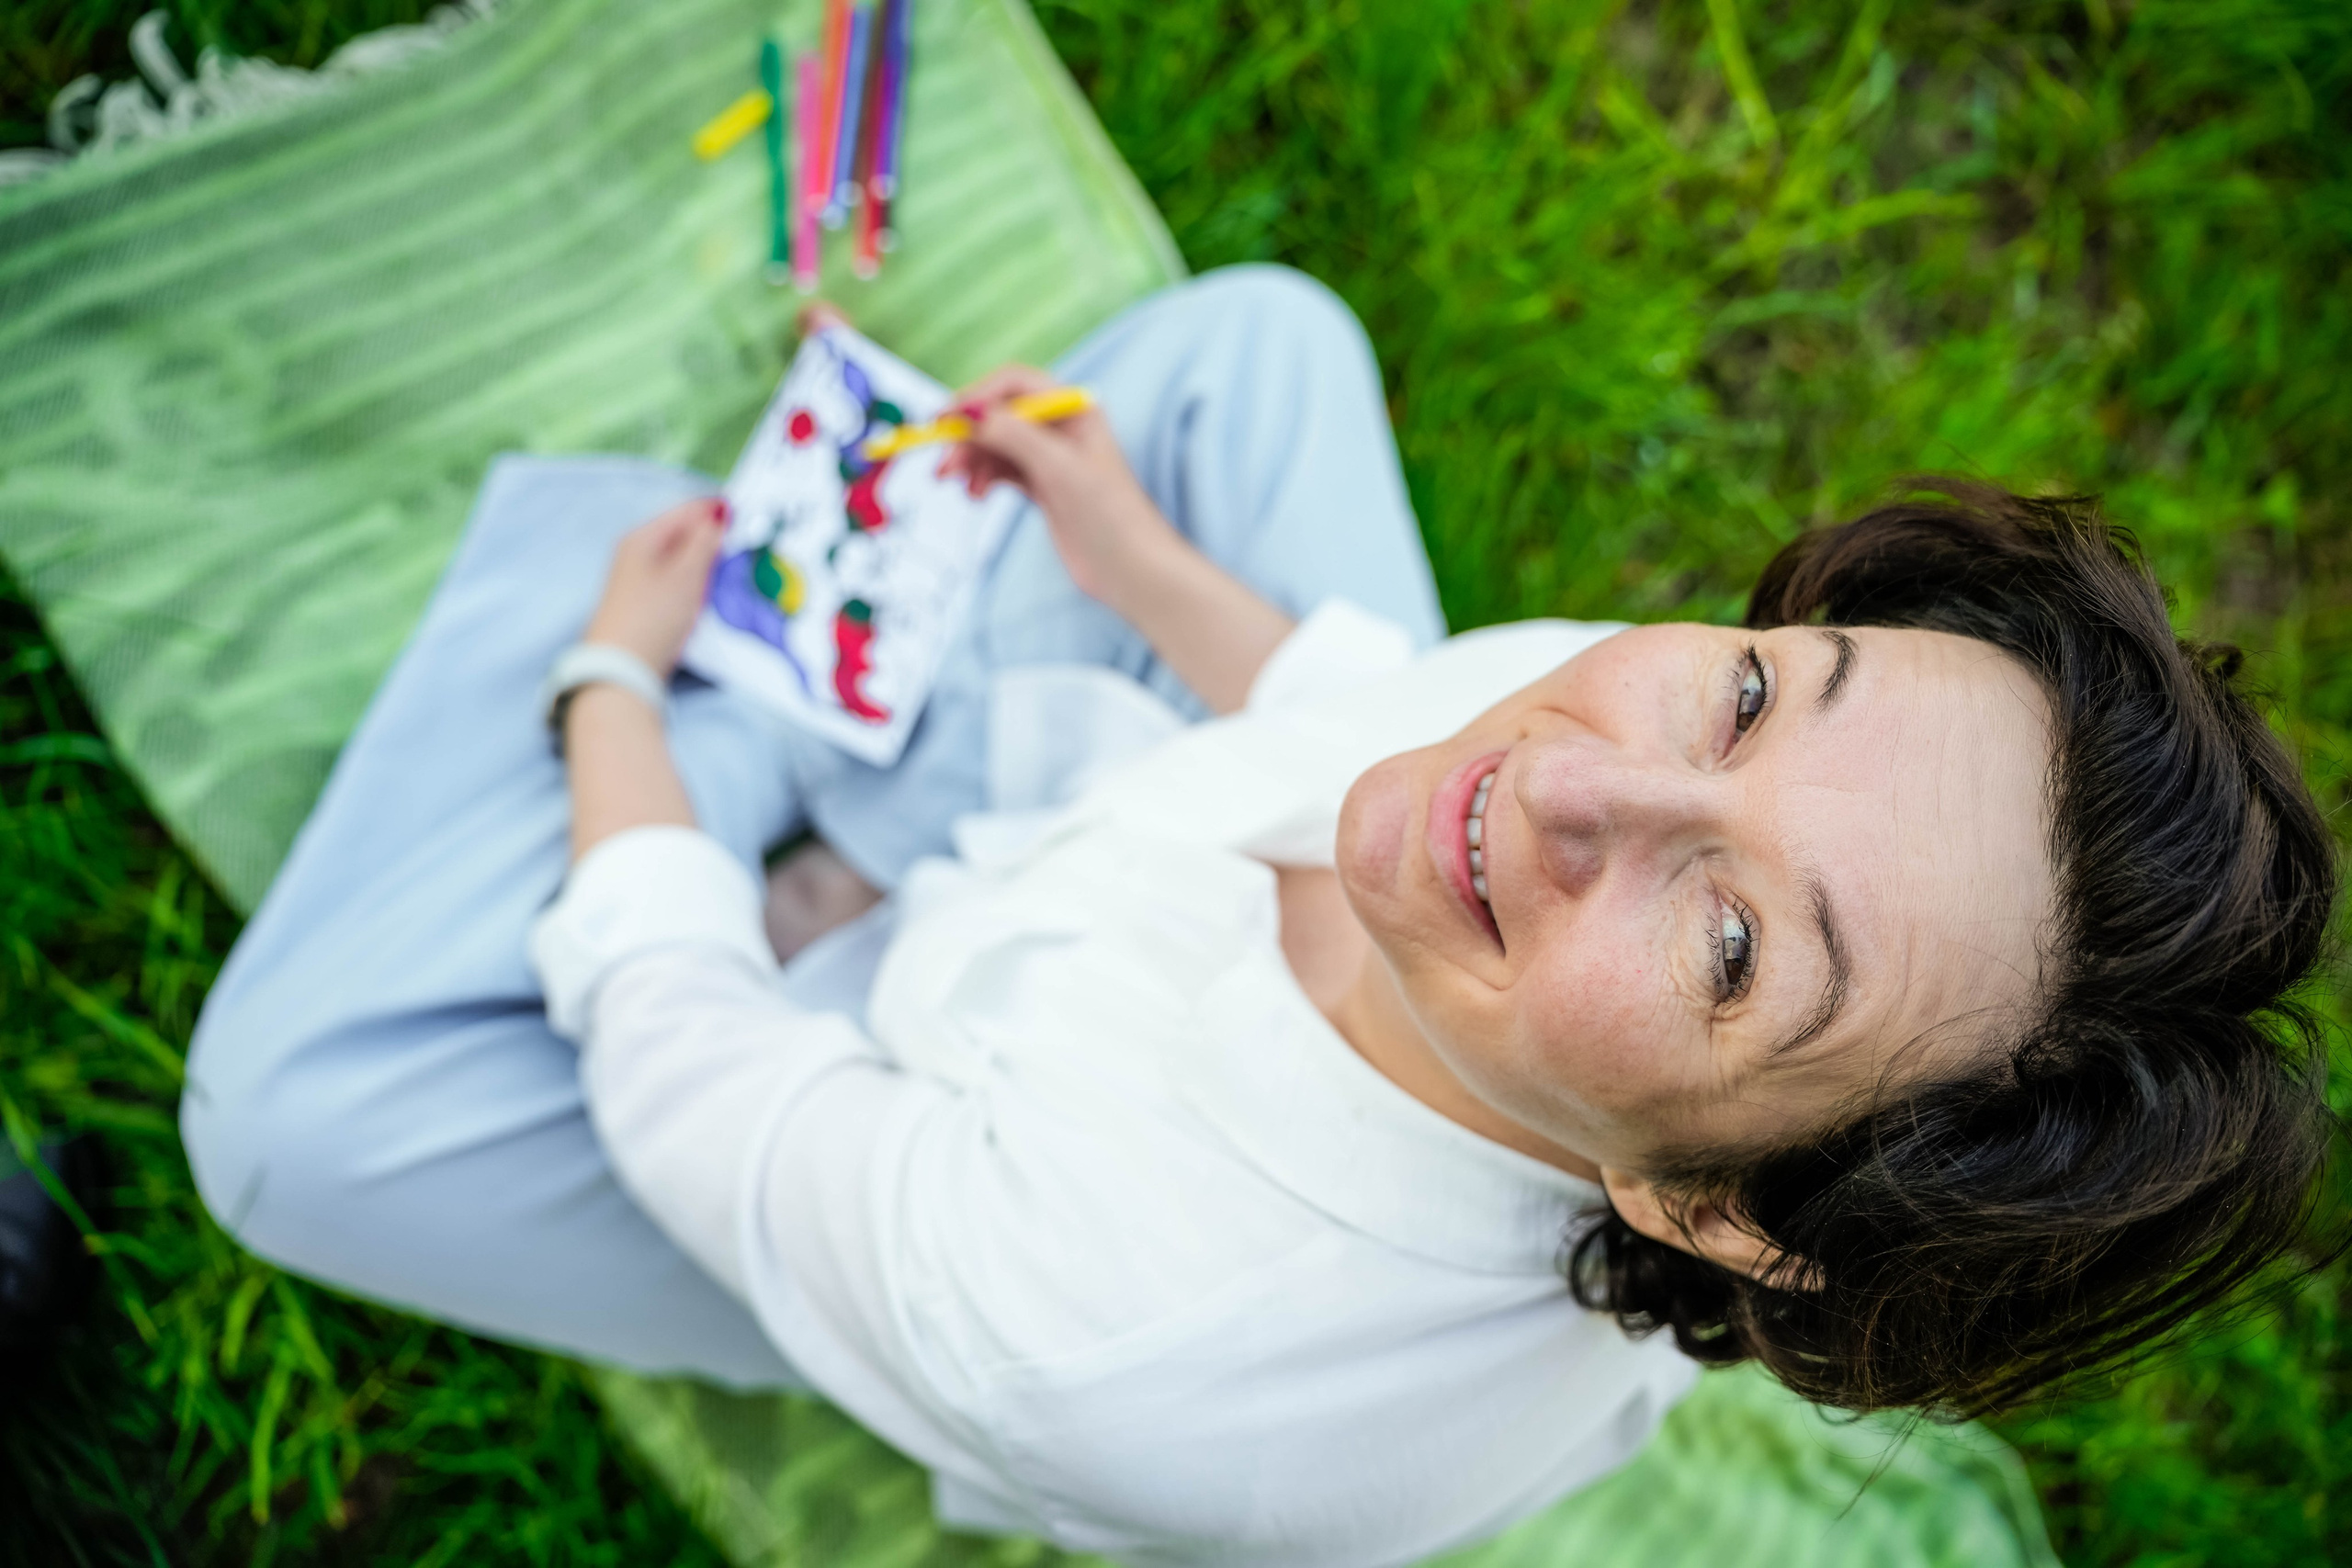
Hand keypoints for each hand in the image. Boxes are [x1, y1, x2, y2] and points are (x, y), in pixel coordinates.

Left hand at [583, 497, 729, 675]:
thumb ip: (706, 542)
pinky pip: (675, 579)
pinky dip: (694, 580)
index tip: (748, 515)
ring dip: (705, 561)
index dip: (718, 510)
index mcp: (642, 537)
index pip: (687, 510)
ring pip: (680, 557)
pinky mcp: (642, 602)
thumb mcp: (686, 576)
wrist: (621, 668)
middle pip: (683, 533)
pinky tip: (706, 593)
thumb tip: (719, 517)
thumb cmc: (653, 618)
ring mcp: (637, 577)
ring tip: (730, 570)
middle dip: (713, 537)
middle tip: (744, 545)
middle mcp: (636, 552)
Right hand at [936, 365, 1177, 606]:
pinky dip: (983, 478)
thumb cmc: (1111, 516)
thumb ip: (1015, 435)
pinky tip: (976, 494)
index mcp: (1074, 409)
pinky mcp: (1043, 486)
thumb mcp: (1059, 468)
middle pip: (998, 416)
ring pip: (995, 445)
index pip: (1014, 385)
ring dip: (970, 460)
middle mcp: (1062, 428)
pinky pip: (1001, 470)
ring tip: (953, 483)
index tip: (945, 418)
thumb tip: (972, 415)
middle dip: (966, 436)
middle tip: (941, 464)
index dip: (976, 397)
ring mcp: (1050, 458)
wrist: (1131, 569)